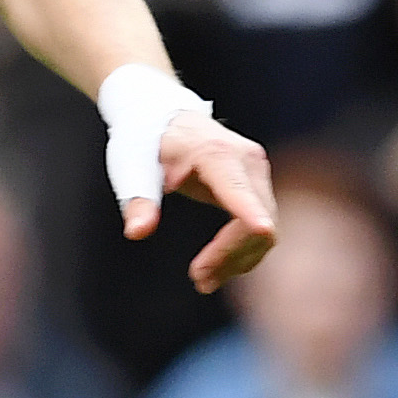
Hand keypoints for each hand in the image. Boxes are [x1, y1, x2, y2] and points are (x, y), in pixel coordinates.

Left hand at [132, 108, 277, 291]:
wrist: (163, 117)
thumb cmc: (145, 141)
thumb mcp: (132, 167)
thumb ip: (138, 199)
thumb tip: (137, 232)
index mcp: (216, 154)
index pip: (242, 192)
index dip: (252, 219)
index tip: (262, 234)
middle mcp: (247, 160)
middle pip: (258, 221)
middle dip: (231, 256)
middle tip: (199, 281)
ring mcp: (257, 172)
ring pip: (265, 229)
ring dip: (239, 260)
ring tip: (204, 280)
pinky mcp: (257, 184)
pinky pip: (262, 226)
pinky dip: (244, 251)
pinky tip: (219, 267)